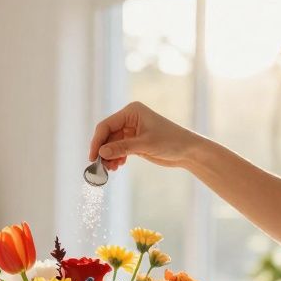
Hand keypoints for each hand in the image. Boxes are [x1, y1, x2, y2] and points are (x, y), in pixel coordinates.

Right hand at [87, 101, 206, 171]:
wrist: (188, 150)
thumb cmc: (170, 142)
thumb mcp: (145, 145)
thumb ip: (122, 148)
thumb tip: (101, 153)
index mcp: (131, 111)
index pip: (106, 125)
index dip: (97, 141)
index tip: (93, 157)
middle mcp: (129, 118)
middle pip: (107, 135)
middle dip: (103, 151)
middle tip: (100, 167)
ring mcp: (131, 130)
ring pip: (112, 143)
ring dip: (109, 156)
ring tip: (111, 169)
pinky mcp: (135, 141)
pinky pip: (119, 148)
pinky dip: (116, 157)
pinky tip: (118, 166)